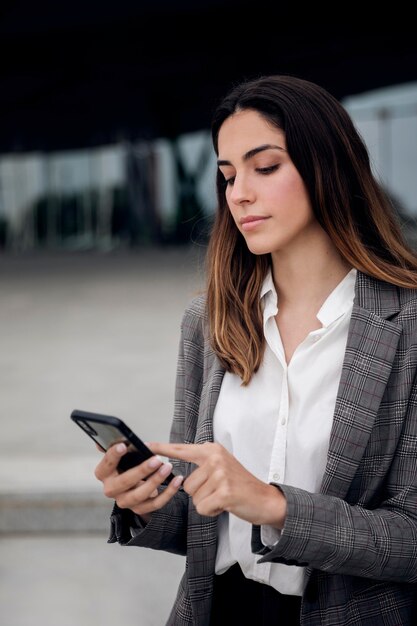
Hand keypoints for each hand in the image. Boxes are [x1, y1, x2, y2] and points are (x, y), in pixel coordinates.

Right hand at [94, 443, 183, 520]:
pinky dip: (168, 492)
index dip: (113, 456)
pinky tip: (177, 480)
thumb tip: (109, 435)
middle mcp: (111, 490)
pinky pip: (155, 503)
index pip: (105, 465)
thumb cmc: (126, 465)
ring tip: (168, 467)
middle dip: (141, 470)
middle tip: (156, 459)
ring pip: (140, 494)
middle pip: (124, 482)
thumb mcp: (120, 455)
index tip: (124, 445)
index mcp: (104, 474)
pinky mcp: (139, 509)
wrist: (133, 487)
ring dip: (156, 480)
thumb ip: (115, 446)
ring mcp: (125, 501)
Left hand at [149, 442, 286, 527]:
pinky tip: (225, 504)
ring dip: (206, 502)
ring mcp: (221, 474)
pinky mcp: (224, 491)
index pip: (181, 449)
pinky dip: (211, 511)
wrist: (264, 499)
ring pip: (193, 496)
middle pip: (186, 483)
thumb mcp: (220, 467)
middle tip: (218, 491)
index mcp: (212, 450)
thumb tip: (176, 469)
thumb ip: (201, 464)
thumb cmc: (239, 485)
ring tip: (223, 497)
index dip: (162, 449)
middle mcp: (215, 458)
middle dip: (199, 493)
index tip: (145, 445)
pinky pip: (202, 507)